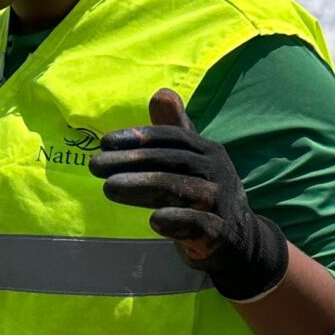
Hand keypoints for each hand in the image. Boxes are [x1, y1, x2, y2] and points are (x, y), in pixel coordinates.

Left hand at [89, 89, 288, 302]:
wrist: (240, 241)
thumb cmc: (203, 195)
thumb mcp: (189, 161)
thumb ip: (173, 131)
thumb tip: (161, 93)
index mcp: (207, 151)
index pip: (171, 138)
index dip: (139, 137)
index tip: (104, 143)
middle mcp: (216, 171)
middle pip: (172, 160)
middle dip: (132, 161)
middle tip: (95, 165)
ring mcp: (221, 202)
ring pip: (182, 189)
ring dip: (143, 186)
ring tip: (109, 188)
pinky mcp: (221, 232)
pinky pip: (201, 224)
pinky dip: (178, 221)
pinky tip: (153, 221)